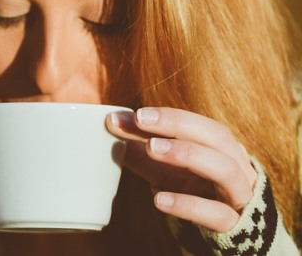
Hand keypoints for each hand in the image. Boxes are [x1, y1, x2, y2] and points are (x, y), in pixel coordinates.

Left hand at [107, 107, 256, 232]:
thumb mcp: (163, 168)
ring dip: (187, 154)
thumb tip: (111, 122)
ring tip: (151, 148)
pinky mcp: (234, 225)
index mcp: (222, 148)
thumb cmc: (191, 192)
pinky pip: (216, 214)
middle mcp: (237, 166)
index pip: (199, 124)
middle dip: (178, 124)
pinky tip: (158, 199)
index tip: (136, 114)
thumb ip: (139, 147)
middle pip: (217, 136)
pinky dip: (187, 205)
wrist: (222, 236)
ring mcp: (238, 196)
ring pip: (225, 170)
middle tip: (141, 120)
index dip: (169, 116)